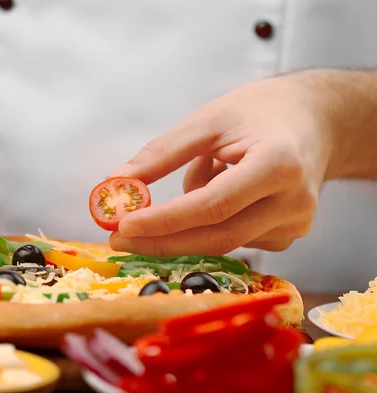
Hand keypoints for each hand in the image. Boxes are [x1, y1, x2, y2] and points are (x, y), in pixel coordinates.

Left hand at [108, 75, 332, 255]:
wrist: (316, 120)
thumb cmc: (259, 112)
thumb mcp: (207, 120)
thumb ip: (161, 154)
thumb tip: (116, 183)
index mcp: (278, 164)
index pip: (212, 206)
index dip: (165, 221)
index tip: (123, 226)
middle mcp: (294, 202)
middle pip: (217, 237)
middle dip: (162, 240)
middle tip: (120, 238)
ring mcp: (295, 224)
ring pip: (222, 239)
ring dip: (191, 218)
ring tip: (208, 167)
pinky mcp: (288, 236)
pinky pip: (234, 237)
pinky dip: (211, 219)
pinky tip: (226, 183)